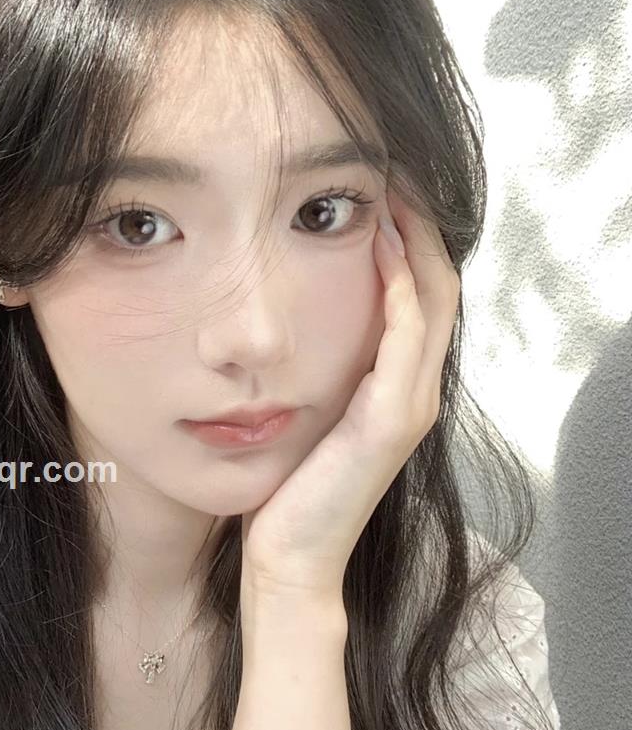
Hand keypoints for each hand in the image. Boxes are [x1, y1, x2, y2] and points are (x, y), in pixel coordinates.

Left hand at [239, 194, 460, 599]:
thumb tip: (292, 320)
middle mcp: (416, 390)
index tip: (381, 189)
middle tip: (393, 172)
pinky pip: (405, 338)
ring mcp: (409, 405)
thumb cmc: (291, 487)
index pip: (422, 294)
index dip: (411, 239)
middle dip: (420, 226)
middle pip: (439, 286)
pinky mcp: (389, 422)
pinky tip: (378, 249)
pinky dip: (399, 289)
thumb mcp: (309, 414)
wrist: (290, 558)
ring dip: (414, 243)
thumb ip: (321, 371)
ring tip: (389, 192)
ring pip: (433, 303)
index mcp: (397, 386)